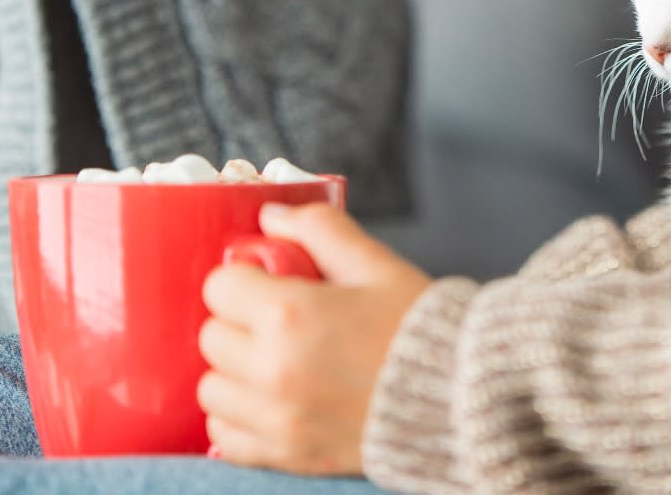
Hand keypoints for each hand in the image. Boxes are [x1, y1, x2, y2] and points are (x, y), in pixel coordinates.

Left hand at [198, 204, 430, 474]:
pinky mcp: (286, 455)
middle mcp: (272, 370)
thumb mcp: (374, 263)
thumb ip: (319, 229)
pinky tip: (270, 400)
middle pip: (211, 336)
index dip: (244, 277)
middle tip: (276, 319)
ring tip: (273, 361)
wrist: (459, 394)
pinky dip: (237, 418)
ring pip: (210, 388)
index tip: (268, 282)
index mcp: (290, 314)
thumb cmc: (417, 324)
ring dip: (233, 371)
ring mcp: (276, 419)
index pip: (219, 286)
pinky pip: (224, 437)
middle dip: (238, 320)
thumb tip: (272, 215)